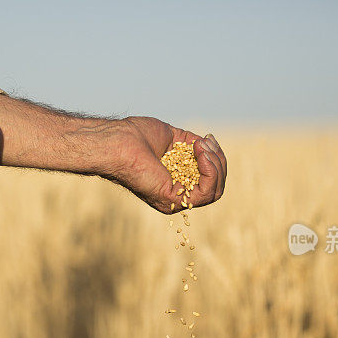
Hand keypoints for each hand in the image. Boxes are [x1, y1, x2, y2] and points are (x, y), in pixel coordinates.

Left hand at [108, 117, 226, 213]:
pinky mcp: (172, 200)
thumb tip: (208, 145)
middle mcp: (176, 196)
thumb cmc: (136, 136)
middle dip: (218, 161)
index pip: (209, 180)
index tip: (207, 139)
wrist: (118, 141)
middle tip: (206, 142)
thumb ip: (191, 143)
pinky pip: (206, 192)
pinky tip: (201, 154)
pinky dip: (210, 171)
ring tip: (203, 147)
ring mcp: (174, 201)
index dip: (215, 159)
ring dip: (216, 165)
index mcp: (175, 182)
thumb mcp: (173, 137)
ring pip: (215, 192)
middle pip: (216, 187)